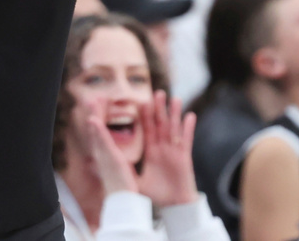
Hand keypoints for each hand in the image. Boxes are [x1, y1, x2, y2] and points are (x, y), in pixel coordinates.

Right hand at [80, 97, 138, 194]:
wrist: (121, 202)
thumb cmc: (120, 186)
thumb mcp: (116, 168)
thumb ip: (111, 159)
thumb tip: (104, 158)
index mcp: (105, 154)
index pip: (99, 133)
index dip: (97, 118)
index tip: (96, 104)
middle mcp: (101, 153)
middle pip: (95, 129)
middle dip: (93, 113)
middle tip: (90, 97)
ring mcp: (104, 155)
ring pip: (96, 131)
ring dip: (93, 115)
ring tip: (90, 101)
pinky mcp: (110, 158)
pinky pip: (102, 142)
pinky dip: (97, 130)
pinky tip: (93, 120)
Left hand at [137, 91, 197, 207]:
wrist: (174, 207)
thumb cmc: (157, 194)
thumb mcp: (137, 181)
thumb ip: (127, 170)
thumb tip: (108, 166)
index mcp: (152, 151)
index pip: (147, 129)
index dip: (145, 116)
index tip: (141, 101)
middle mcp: (163, 148)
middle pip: (161, 124)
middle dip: (159, 109)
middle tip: (157, 92)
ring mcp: (174, 151)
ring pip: (174, 128)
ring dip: (175, 113)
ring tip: (174, 98)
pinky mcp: (184, 157)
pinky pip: (186, 140)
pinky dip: (188, 128)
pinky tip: (190, 116)